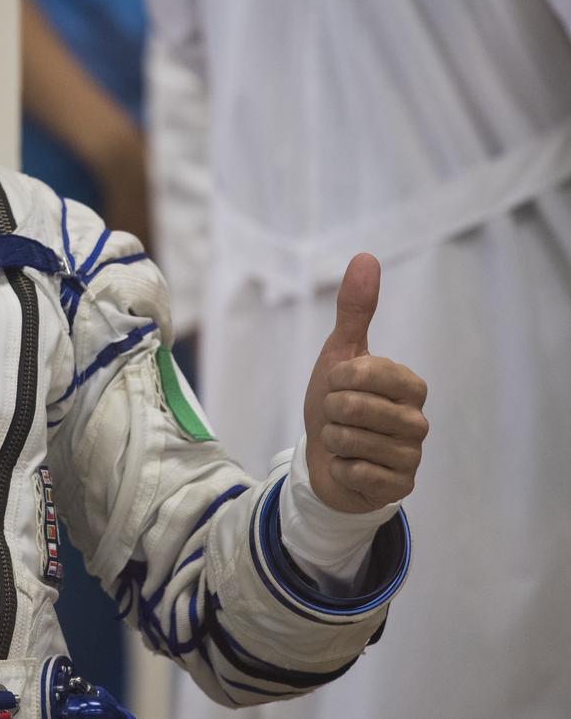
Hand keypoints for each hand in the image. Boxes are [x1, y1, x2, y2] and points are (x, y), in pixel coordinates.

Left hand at [303, 254, 428, 513]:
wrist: (326, 458)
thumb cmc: (336, 401)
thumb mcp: (340, 353)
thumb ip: (355, 309)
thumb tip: (366, 256)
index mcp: (409, 384)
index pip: (363, 372)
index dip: (337, 379)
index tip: (338, 385)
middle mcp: (418, 420)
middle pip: (354, 407)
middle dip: (331, 411)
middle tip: (338, 417)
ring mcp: (411, 456)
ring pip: (353, 441)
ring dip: (334, 440)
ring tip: (343, 441)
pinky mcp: (399, 487)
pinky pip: (357, 472)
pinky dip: (340, 468)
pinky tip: (348, 466)